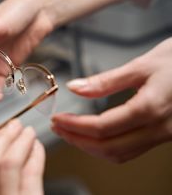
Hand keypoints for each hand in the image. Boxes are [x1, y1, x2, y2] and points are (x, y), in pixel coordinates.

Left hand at [52, 38, 171, 162]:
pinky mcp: (163, 135)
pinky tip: (94, 137)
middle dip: (78, 141)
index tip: (57, 119)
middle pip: (109, 147)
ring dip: (90, 147)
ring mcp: (163, 135)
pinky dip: (107, 148)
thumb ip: (105, 80)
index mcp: (151, 107)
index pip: (102, 127)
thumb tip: (75, 88)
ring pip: (120, 154)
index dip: (75, 126)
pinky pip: (131, 151)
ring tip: (70, 133)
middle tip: (58, 128)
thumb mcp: (141, 64)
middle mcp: (158, 127)